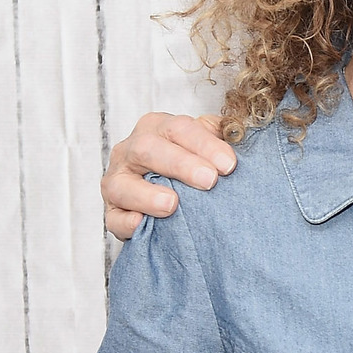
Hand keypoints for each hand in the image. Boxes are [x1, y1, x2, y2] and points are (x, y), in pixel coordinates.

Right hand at [102, 114, 236, 240]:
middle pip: (148, 148)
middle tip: (209, 180)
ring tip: (172, 204)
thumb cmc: (193, 169)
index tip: (229, 164)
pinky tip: (141, 223)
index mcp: (158, 129)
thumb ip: (221, 138)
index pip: (178, 128)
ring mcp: (118, 181)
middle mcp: (131, 151)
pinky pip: (114, 218)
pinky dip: (126, 222)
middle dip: (180, 164)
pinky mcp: (112, 212)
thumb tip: (239, 134)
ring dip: (147, 194)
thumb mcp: (208, 149)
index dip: (204, 144)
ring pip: (122, 185)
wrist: (171, 201)